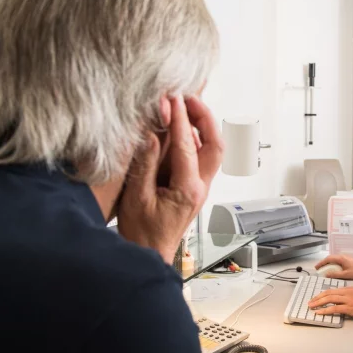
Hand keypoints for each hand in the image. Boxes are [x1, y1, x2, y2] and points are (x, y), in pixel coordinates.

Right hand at [117, 95, 223, 263]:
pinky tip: (180, 129)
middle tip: (188, 98)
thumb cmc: (142, 234)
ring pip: (213, 150)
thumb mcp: (136, 199)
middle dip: (205, 117)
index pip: (187, 146)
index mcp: (187, 190)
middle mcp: (199, 187)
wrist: (150, 255)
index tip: (171, 98)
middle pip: (216, 145)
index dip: (179, 119)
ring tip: (185, 107)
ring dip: (203, 126)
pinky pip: (202, 156)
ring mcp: (200, 187)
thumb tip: (150, 135)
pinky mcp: (194, 187)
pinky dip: (195, 137)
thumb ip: (144, 165)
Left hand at [308, 287, 352, 322]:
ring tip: (311, 307)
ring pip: (329, 299)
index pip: (331, 289)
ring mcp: (349, 300)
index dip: (322, 293)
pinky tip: (319, 313)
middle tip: (310, 302)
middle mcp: (347, 292)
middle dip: (317, 297)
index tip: (315, 297)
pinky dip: (325, 310)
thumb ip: (349, 296)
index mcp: (349, 288)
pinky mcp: (350, 308)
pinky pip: (334, 309)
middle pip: (328, 293)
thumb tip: (339, 301)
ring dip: (318, 303)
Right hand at [314, 254, 352, 279]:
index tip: (316, 268)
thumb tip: (326, 274)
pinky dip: (332, 265)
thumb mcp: (345, 275)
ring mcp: (344, 258)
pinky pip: (337, 261)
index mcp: (340, 258)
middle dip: (323, 263)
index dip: (321, 263)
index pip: (328, 259)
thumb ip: (335, 274)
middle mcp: (342, 257)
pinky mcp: (347, 261)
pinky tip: (332, 270)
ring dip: (328, 264)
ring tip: (323, 270)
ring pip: (333, 260)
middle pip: (330, 258)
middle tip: (318, 269)